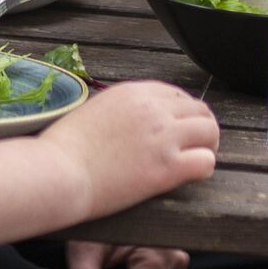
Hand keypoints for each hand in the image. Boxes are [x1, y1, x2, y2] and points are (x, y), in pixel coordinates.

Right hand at [44, 80, 219, 217]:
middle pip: (200, 110)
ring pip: (210, 132)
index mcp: (134, 92)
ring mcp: (163, 137)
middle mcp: (153, 109)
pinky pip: (206, 161)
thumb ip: (121, 110)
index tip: (178, 129)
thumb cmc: (64, 148)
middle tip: (193, 147)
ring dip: (207, 146)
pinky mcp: (166, 168)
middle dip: (200, 128)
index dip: (183, 114)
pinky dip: (203, 168)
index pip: (177, 95)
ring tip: (196, 160)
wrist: (57, 172)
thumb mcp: (94, 111)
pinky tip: (191, 176)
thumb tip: (132, 121)